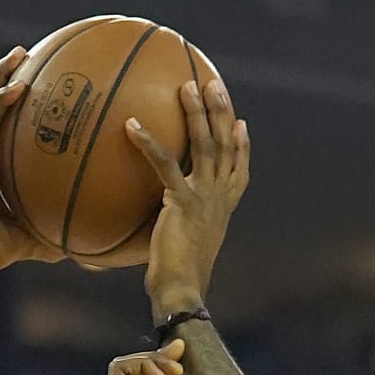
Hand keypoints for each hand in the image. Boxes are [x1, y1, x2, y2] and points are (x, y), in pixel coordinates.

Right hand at [0, 50, 61, 284]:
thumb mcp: (29, 239)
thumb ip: (52, 235)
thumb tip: (82, 246)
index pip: (0, 127)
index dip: (12, 103)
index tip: (35, 82)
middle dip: (6, 76)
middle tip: (26, 54)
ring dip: (1, 76)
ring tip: (19, 54)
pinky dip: (0, 102)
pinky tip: (17, 86)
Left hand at [125, 74, 250, 317]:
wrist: (182, 291)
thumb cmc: (177, 278)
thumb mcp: (181, 246)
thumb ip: (175, 228)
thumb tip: (151, 227)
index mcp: (225, 206)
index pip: (239, 168)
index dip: (241, 144)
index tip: (240, 122)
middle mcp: (221, 196)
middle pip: (226, 144)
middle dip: (221, 111)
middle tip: (212, 83)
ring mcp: (206, 196)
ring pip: (205, 145)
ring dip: (197, 113)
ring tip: (186, 88)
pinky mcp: (183, 201)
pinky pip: (165, 165)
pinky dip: (149, 143)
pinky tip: (132, 125)